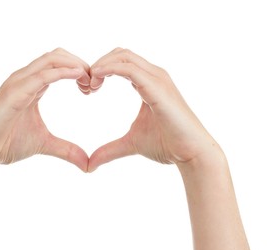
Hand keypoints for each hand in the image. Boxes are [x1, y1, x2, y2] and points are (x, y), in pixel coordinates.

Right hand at [0, 48, 90, 172]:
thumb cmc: (6, 144)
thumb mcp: (44, 144)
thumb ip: (67, 150)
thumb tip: (87, 164)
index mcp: (32, 85)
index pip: (59, 63)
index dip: (79, 69)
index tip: (93, 87)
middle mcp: (24, 78)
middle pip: (57, 55)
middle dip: (80, 63)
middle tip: (94, 83)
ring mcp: (17, 83)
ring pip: (51, 59)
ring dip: (75, 65)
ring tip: (89, 81)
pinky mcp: (13, 93)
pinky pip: (41, 75)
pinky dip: (62, 72)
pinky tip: (78, 76)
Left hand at [88, 48, 219, 171]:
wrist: (192, 153)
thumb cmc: (167, 145)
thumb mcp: (130, 144)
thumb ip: (109, 150)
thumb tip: (89, 165)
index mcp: (148, 83)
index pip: (121, 62)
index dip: (101, 70)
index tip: (88, 89)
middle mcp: (154, 76)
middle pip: (120, 54)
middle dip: (99, 64)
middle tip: (87, 86)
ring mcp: (157, 79)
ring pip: (124, 56)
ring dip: (102, 65)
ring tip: (90, 85)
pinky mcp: (157, 87)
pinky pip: (129, 68)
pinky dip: (110, 68)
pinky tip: (97, 79)